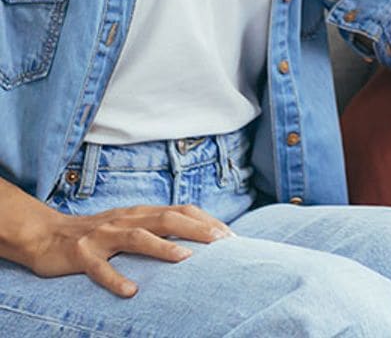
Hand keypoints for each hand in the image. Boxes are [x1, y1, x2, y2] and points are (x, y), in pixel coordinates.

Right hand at [26, 203, 234, 296]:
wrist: (46, 234)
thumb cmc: (98, 233)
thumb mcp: (131, 224)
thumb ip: (158, 228)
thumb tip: (195, 238)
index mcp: (141, 213)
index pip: (182, 210)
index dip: (207, 221)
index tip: (231, 236)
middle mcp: (126, 219)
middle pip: (167, 219)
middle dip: (197, 229)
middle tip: (223, 243)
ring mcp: (103, 236)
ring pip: (138, 238)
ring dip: (163, 248)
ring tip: (187, 258)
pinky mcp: (81, 255)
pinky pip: (99, 268)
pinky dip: (115, 278)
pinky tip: (131, 292)